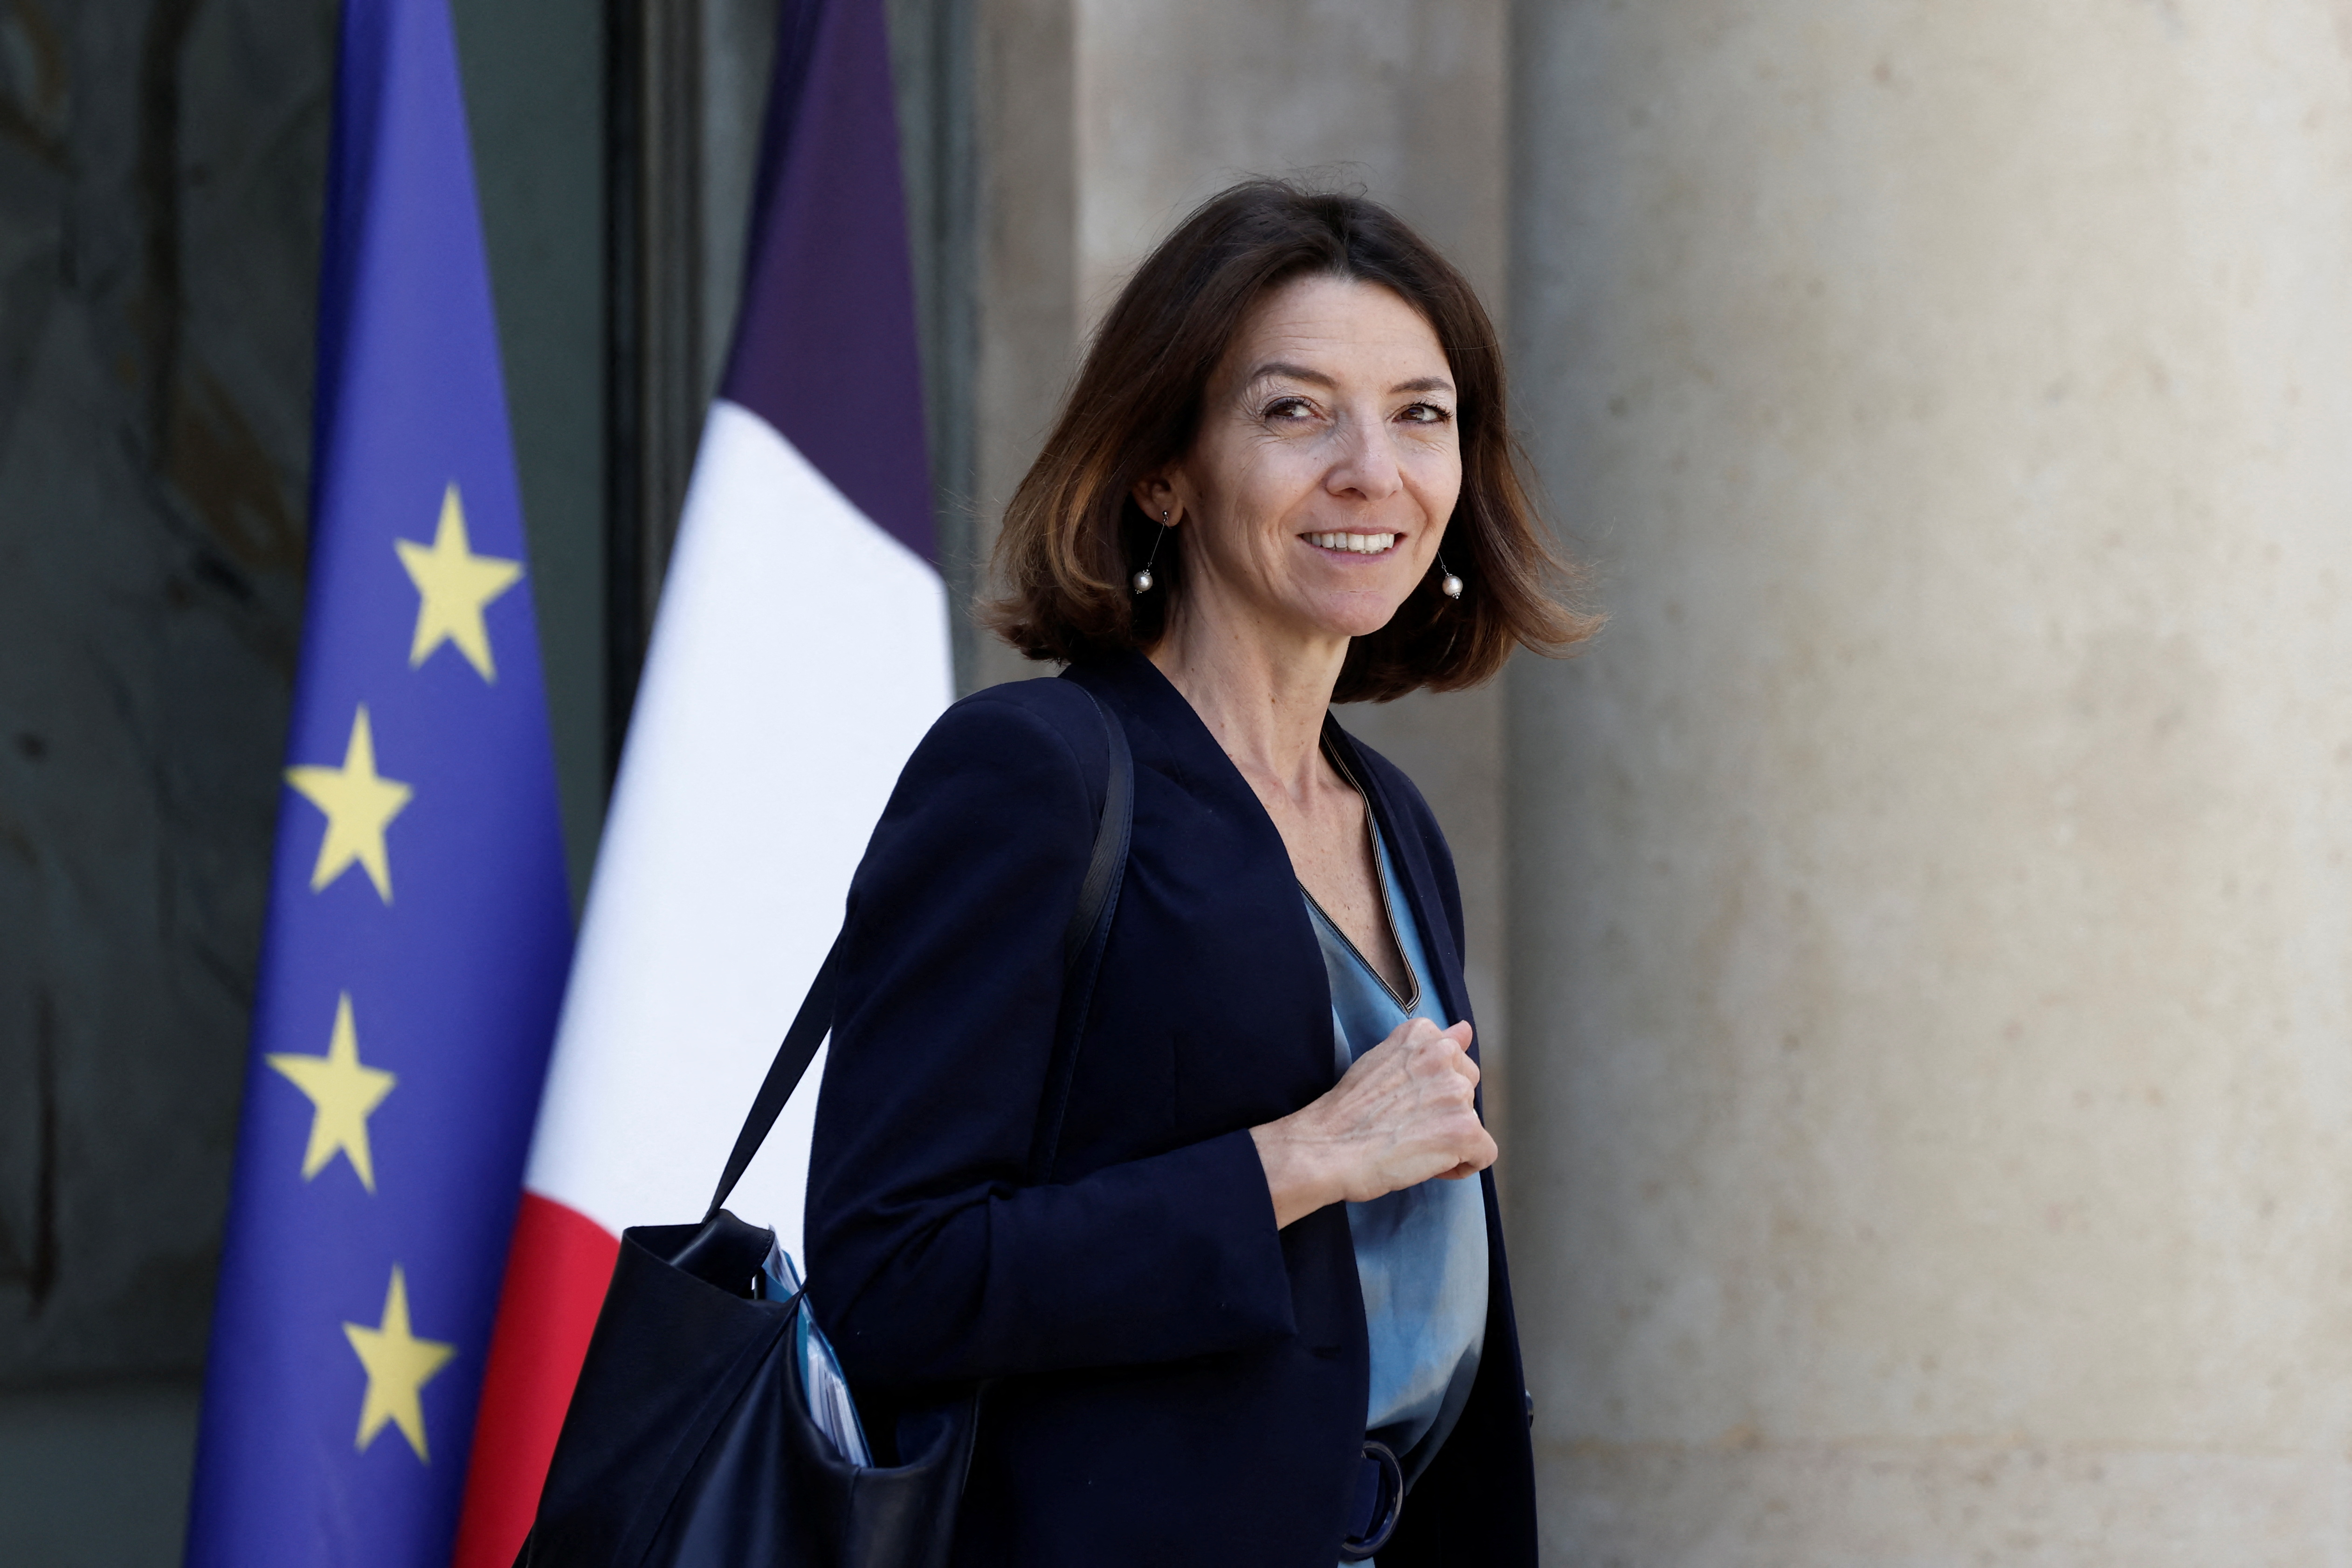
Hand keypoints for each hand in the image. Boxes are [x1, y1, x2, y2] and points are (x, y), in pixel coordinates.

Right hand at [1249, 1018, 1494, 1228]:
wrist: (1326, 1149)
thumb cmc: (1346, 1113)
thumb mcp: (1384, 1062)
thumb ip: (1428, 1046)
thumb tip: (1465, 1029)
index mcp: (1423, 1035)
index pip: (1453, 1061)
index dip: (1431, 1090)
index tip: (1404, 1104)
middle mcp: (1444, 1055)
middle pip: (1468, 1089)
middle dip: (1445, 1111)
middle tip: (1406, 1126)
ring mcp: (1456, 1092)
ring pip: (1473, 1122)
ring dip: (1449, 1139)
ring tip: (1411, 1146)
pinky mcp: (1465, 1129)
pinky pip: (1483, 1154)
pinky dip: (1461, 1166)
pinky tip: (1428, 1166)